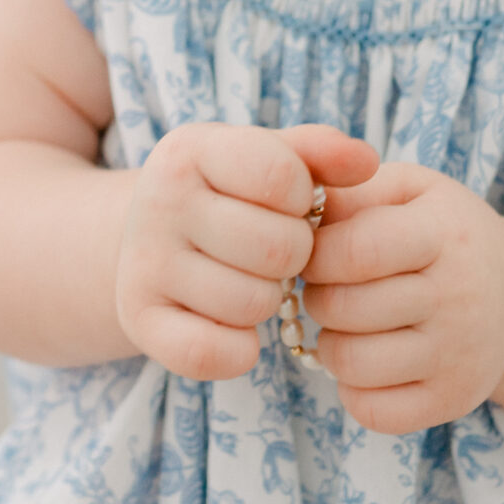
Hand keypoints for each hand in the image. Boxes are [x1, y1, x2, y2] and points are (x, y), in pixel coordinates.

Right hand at [115, 123, 378, 381]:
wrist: (146, 238)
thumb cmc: (226, 196)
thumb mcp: (265, 158)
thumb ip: (320, 151)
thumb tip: (366, 160)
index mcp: (191, 150)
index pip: (281, 177)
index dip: (303, 199)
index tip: (288, 204)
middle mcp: (156, 201)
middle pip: (277, 249)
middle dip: (294, 255)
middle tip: (274, 252)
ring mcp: (142, 263)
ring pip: (253, 303)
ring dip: (268, 301)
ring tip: (249, 281)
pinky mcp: (138, 320)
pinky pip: (214, 353)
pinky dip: (239, 349)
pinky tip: (233, 325)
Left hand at [304, 164, 503, 432]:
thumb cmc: (444, 232)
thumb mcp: (410, 190)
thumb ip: (354, 190)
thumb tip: (298, 209)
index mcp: (446, 234)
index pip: (355, 251)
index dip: (315, 254)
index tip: (315, 253)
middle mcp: (460, 297)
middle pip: (345, 309)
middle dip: (318, 297)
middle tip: (330, 288)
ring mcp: (459, 356)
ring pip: (351, 364)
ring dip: (330, 344)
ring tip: (347, 324)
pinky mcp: (454, 401)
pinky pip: (371, 410)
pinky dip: (353, 388)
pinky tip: (367, 359)